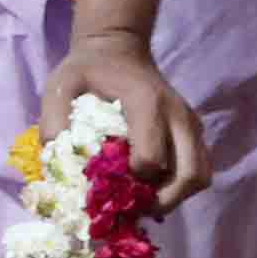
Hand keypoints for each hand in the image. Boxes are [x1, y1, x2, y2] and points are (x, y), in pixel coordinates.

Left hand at [44, 29, 211, 211]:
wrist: (118, 49)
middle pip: (191, 174)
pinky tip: (155, 186)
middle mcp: (177, 115)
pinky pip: (199, 167)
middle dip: (165, 200)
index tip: (112, 185)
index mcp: (146, 103)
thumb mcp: (60, 85)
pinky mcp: (194, 131)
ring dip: (177, 196)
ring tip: (146, 200)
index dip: (133, 181)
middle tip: (137, 208)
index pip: (152, 158)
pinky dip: (181, 185)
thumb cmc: (87, 70)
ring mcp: (190, 123)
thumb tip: (59, 161)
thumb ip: (54, 119)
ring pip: (202, 175)